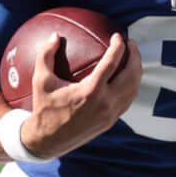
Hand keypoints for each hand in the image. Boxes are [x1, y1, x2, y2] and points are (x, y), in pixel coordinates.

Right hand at [22, 31, 141, 159]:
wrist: (48, 141)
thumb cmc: (44, 108)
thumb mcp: (40, 81)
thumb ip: (46, 55)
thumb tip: (55, 35)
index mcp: (90, 91)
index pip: (112, 63)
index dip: (118, 46)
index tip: (117, 35)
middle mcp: (105, 103)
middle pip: (131, 75)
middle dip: (135, 56)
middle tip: (130, 43)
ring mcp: (110, 114)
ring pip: (133, 89)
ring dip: (136, 71)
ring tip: (132, 57)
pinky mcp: (111, 121)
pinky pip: (128, 100)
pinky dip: (131, 85)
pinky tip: (127, 77)